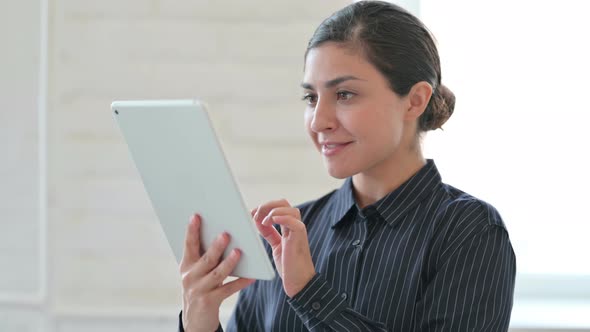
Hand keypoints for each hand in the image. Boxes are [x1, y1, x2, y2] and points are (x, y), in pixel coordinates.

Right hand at [180, 214, 254, 331]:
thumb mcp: (196, 271)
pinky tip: (252, 277)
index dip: (192, 231)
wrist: (195, 319)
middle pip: (206, 259)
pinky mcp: (210, 302)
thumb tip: (220, 232)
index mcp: (186, 265)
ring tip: (239, 251)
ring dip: (229, 262)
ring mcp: (199, 290)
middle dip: (216, 246)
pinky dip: (240, 282)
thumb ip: (203, 255)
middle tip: (226, 234)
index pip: (189, 245)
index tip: (196, 216)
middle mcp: (190, 276)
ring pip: (217, 274)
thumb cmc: (200, 286)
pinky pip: (228, 289)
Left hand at [252, 199, 315, 297]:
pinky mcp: (300, 239)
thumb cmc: (289, 267)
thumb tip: (257, 220)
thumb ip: (269, 233)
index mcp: (288, 228)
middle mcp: (294, 227)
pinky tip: (271, 221)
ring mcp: (298, 232)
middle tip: (255, 214)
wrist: (299, 283)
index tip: (251, 214)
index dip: (264, 207)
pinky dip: (283, 217)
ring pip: (291, 210)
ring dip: (274, 210)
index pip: (278, 207)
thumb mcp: (275, 246)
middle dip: (268, 205)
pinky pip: (295, 222)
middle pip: (284, 203)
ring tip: (264, 220)